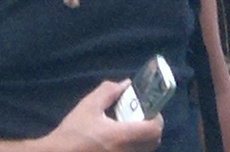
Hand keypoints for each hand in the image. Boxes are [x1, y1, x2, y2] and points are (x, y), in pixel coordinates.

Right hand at [39, 75, 163, 151]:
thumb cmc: (73, 132)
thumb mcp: (88, 106)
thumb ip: (108, 92)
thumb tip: (126, 84)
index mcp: (121, 136)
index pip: (154, 129)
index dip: (156, 117)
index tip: (148, 109)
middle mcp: (127, 151)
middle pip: (153, 142)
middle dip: (151, 128)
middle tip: (140, 117)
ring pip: (144, 150)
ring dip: (143, 138)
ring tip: (128, 128)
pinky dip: (133, 147)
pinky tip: (118, 140)